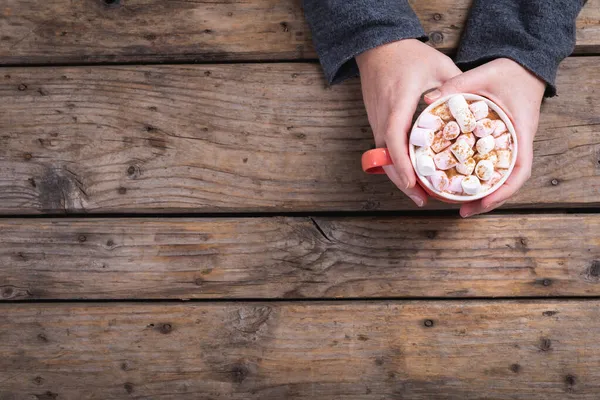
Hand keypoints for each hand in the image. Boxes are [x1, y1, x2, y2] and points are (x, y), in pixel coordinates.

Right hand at [356, 39, 461, 206]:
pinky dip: (396, 164)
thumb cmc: (408, 55)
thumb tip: (477, 112)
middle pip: (385, 158)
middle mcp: (382, 117)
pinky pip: (384, 149)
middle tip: (422, 200)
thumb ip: (456, 89)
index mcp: (398, 104)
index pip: (395, 140)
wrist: (378, 48)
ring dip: (399, 176)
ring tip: (419, 192)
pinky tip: (412, 171)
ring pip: (382, 158)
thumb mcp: (438, 66)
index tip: (413, 183)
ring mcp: (376, 121)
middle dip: (402, 182)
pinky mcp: (376, 122)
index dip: (402, 164)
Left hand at [424, 58, 545, 216]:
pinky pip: (492, 165)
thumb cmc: (507, 71)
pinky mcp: (501, 143)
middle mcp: (519, 142)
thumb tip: (427, 99)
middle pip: (508, 181)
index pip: (519, 169)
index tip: (483, 202)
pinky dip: (478, 178)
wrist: (522, 65)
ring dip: (483, 193)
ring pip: (500, 177)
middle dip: (488, 200)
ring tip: (460, 206)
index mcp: (521, 131)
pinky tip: (459, 184)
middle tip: (463, 212)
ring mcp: (511, 145)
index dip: (503, 190)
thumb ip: (456, 86)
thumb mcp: (482, 75)